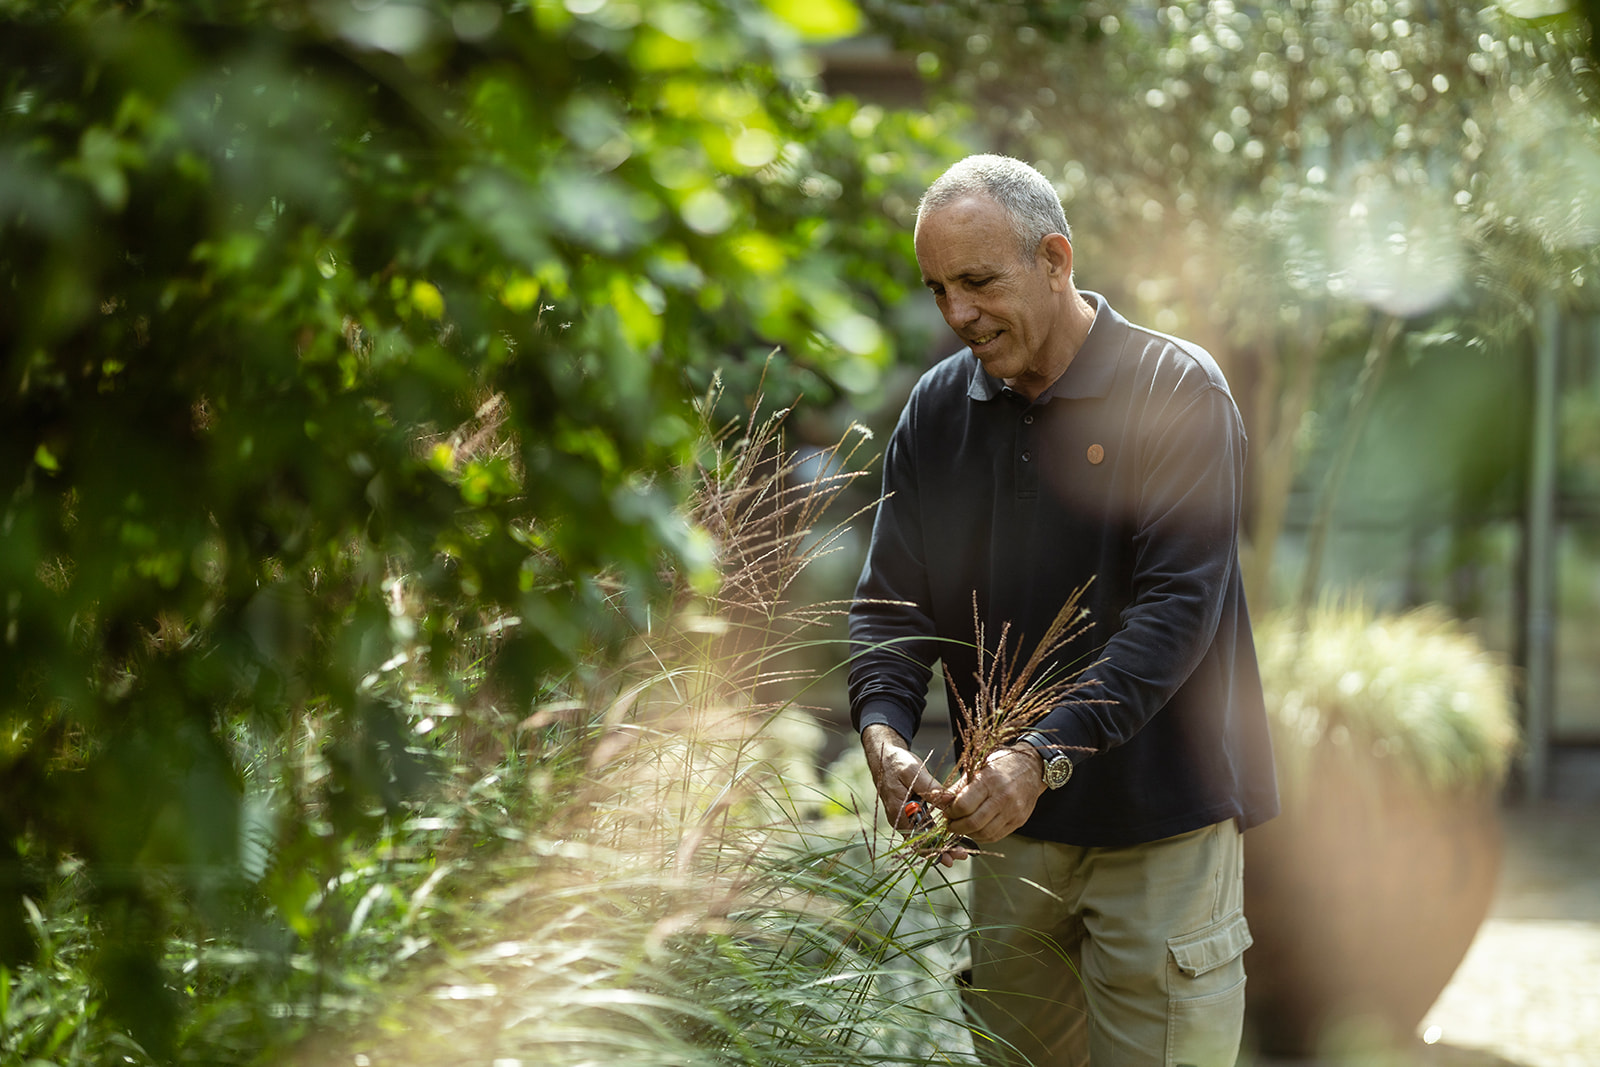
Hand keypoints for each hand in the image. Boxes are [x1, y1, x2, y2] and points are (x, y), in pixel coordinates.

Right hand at [860, 724, 968, 865]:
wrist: (885, 757)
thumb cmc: (896, 763)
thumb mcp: (913, 772)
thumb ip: (930, 786)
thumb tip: (949, 799)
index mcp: (899, 812)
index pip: (918, 838)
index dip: (935, 849)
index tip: (952, 855)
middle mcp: (901, 819)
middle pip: (921, 842)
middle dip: (942, 851)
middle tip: (961, 856)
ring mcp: (906, 817)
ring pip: (924, 837)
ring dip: (941, 844)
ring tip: (960, 852)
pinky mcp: (912, 812)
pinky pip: (924, 828)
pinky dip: (937, 834)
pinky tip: (951, 837)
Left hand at [943, 744, 1046, 843]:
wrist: (1032, 767)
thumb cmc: (1001, 764)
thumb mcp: (978, 768)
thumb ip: (959, 786)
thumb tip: (940, 801)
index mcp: (990, 781)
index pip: (964, 805)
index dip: (951, 812)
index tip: (947, 812)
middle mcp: (1004, 797)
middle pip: (974, 823)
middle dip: (956, 827)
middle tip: (950, 824)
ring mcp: (1013, 811)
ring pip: (985, 833)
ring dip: (968, 834)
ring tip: (961, 827)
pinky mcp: (1019, 821)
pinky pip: (996, 836)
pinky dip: (982, 836)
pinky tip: (975, 830)